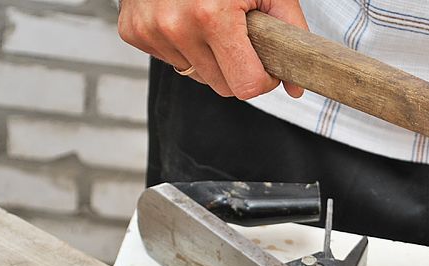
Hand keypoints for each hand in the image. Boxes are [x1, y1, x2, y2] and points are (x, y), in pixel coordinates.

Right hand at [118, 0, 307, 98]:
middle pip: (222, 86)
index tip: (265, 63)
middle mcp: (175, 26)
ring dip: (209, 56)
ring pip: (197, 75)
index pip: (246, 86)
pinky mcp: (133, 30)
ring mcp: (150, 30)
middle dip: (237, 67)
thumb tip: (295, 87)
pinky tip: (186, 16)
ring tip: (211, 19)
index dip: (263, 78)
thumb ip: (289, 34)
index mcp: (211, 16)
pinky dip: (183, 46)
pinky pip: (171, 60)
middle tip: (241, 36)